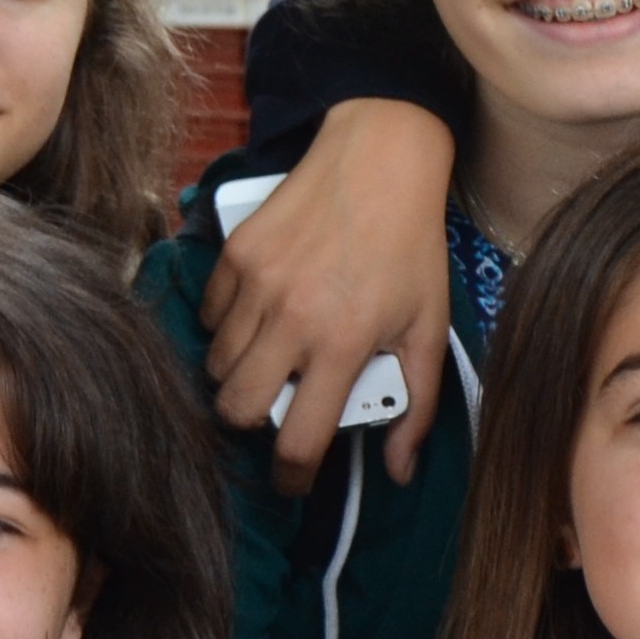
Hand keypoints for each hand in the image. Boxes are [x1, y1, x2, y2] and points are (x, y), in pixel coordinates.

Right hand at [204, 100, 455, 492]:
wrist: (380, 159)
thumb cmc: (410, 247)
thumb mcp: (429, 329)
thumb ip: (418, 407)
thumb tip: (398, 470)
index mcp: (342, 344)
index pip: (297, 440)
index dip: (291, 476)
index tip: (293, 479)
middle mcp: (292, 319)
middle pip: (236, 408)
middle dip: (251, 423)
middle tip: (275, 409)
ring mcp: (257, 284)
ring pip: (217, 364)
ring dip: (239, 374)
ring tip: (271, 359)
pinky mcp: (236, 253)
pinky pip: (210, 316)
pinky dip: (226, 328)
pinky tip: (258, 318)